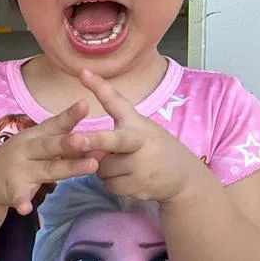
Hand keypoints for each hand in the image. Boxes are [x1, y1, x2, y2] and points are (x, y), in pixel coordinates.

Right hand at [0, 100, 99, 214]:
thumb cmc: (21, 158)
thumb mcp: (38, 144)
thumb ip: (64, 144)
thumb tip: (99, 145)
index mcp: (34, 136)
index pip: (54, 124)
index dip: (70, 115)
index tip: (85, 104)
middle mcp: (27, 149)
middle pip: (50, 146)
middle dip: (67, 143)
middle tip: (85, 139)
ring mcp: (20, 170)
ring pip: (47, 170)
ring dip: (67, 168)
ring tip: (90, 167)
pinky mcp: (12, 189)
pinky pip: (19, 196)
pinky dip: (22, 202)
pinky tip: (25, 209)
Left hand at [72, 70, 208, 202]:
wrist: (184, 176)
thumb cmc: (153, 146)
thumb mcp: (140, 125)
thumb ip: (114, 118)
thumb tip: (84, 93)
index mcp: (137, 123)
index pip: (117, 102)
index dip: (100, 88)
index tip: (83, 74)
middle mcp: (140, 142)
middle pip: (111, 141)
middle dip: (92, 141)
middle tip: (74, 139)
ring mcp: (141, 166)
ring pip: (102, 167)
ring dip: (104, 168)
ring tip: (124, 164)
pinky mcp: (139, 186)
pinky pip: (109, 184)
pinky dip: (112, 182)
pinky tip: (129, 177)